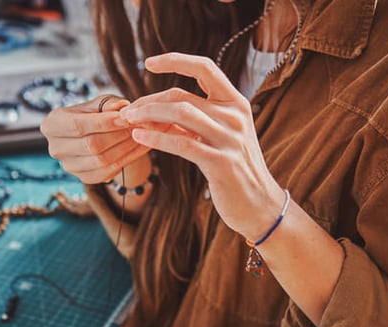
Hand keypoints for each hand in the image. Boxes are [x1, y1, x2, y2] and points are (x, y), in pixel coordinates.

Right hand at [40, 95, 150, 183]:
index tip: (126, 118)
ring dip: (125, 148)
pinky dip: (127, 159)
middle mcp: (55, 148)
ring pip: (101, 160)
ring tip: (141, 135)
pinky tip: (140, 147)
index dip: (103, 123)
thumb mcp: (98, 104)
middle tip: (138, 126)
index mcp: (51, 125)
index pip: (78, 125)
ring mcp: (68, 166)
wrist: (94, 135)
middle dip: (118, 135)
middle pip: (90, 145)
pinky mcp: (83, 178)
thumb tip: (122, 107)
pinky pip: (107, 172)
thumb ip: (108, 104)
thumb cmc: (94, 114)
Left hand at [119, 52, 285, 240]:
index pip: (204, 68)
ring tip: (129, 122)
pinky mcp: (221, 163)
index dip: (175, 60)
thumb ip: (197, 118)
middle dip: (148, 101)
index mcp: (236, 103)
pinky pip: (181, 144)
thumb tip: (157, 107)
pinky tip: (139, 137)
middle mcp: (235, 116)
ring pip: (180, 114)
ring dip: (148, 116)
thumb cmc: (234, 168)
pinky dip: (156, 138)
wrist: (259, 204)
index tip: (148, 62)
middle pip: (182, 96)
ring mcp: (230, 139)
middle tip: (128, 111)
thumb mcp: (220, 135)